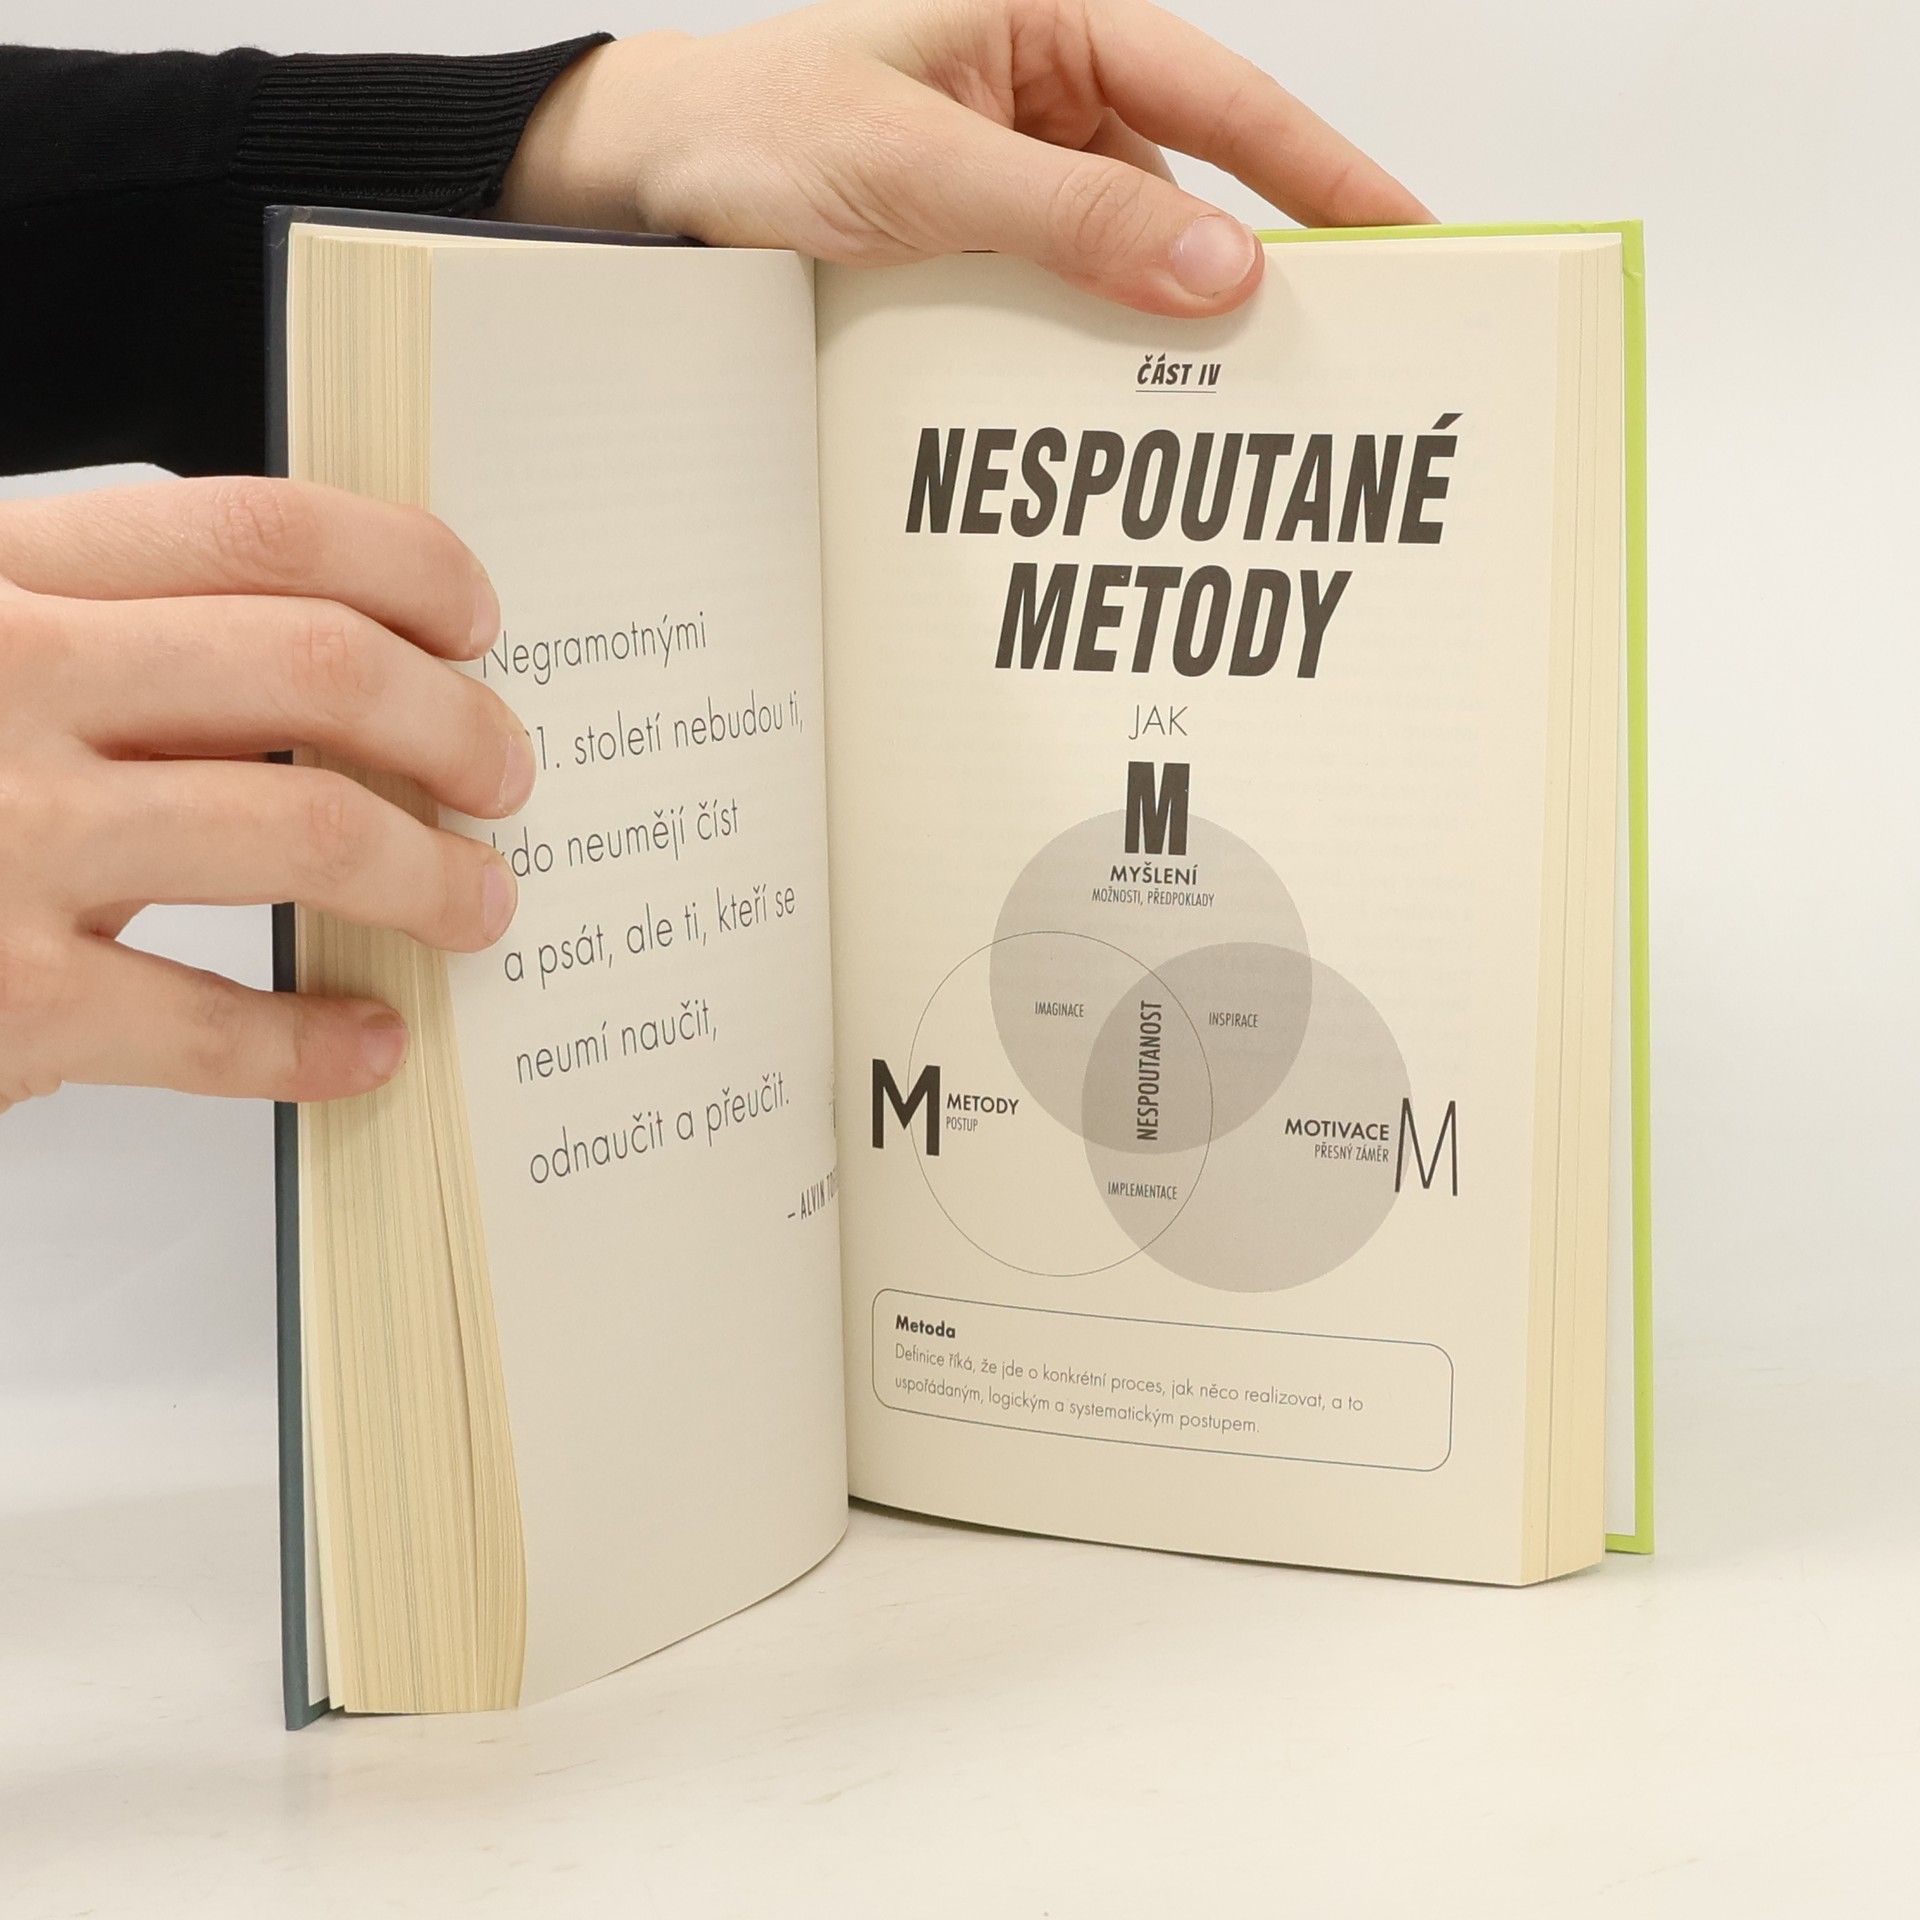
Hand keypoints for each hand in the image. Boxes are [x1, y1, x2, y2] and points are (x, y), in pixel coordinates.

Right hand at [0, 479, 531, 1111]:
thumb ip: (105, 636)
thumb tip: (336, 669)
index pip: (256, 531)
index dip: (406, 567)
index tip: (475, 621)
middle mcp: (3, 683)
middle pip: (314, 667)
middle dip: (453, 723)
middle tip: (503, 773)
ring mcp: (1, 842)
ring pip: (303, 829)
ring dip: (429, 875)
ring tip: (476, 902)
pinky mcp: (3, 1002)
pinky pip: (214, 1024)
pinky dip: (318, 1044)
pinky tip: (367, 1044)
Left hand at [499, 0, 1428, 313]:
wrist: (653, 181)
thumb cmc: (762, 127)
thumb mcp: (923, 171)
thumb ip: (1074, 220)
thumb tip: (1223, 271)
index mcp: (1052, 20)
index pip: (1223, 97)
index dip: (1323, 170)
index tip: (1408, 238)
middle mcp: (1053, 89)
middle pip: (1197, 180)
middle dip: (1262, 263)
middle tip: (1349, 348)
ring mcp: (1025, 170)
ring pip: (1138, 252)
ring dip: (1173, 327)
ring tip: (1238, 408)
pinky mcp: (992, 237)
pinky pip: (1075, 292)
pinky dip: (1102, 348)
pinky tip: (1125, 405)